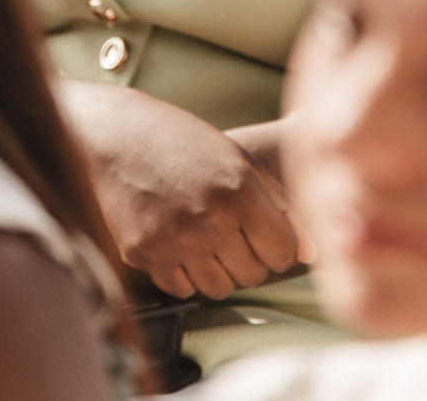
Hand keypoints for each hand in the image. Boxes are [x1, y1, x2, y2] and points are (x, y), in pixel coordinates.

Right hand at [57, 81, 316, 299]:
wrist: (116, 138)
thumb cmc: (183, 143)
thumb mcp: (237, 161)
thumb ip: (277, 203)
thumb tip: (310, 250)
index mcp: (240, 191)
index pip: (282, 253)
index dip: (278, 247)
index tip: (267, 237)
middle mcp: (209, 220)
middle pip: (251, 275)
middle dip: (249, 258)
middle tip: (235, 236)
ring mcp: (173, 241)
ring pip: (218, 287)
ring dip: (219, 269)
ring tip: (209, 240)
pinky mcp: (143, 256)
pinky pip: (181, 288)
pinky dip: (186, 274)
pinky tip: (182, 245)